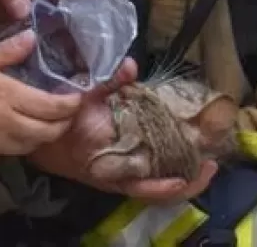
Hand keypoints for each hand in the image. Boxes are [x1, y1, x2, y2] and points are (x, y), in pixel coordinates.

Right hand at [0, 31, 82, 164]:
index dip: (71, 104)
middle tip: (65, 111)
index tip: (78, 96)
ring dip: (41, 135)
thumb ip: (2, 52)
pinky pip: (5, 152)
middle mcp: (5, 124)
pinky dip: (15, 142)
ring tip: (41, 120)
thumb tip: (31, 38)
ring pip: (29, 145)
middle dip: (63, 124)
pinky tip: (7, 130)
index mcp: (6, 95)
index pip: (53, 107)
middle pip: (48, 132)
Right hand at [28, 75, 218, 203]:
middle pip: (159, 191)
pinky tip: (188, 155)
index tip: (183, 179)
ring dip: (186, 177)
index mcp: (109, 168)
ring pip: (159, 186)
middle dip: (189, 182)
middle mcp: (121, 177)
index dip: (163, 187)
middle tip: (212, 164)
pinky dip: (172, 170)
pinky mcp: (127, 168)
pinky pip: (154, 177)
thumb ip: (105, 84)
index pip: (141, 186)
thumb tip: (129, 65)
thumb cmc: (63, 125)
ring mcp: (126, 175)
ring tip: (208, 162)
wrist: (44, 142)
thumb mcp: (79, 101)